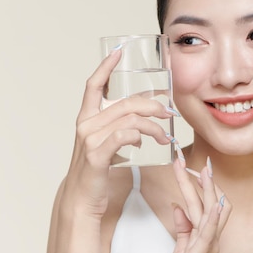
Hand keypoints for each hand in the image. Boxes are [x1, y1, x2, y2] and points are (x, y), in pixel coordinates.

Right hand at [61, 49, 175, 217]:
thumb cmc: (98, 170)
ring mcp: (90, 139)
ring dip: (153, 127)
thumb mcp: (108, 142)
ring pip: (130, 120)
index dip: (105, 67)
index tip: (117, 53)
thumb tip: (147, 114)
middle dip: (153, 105)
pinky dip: (138, 137)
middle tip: (169, 114)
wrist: (83, 199)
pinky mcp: (97, 155)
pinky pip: (123, 136)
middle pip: (126, 103)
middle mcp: (86, 124)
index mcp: (87, 118)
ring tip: (164, 137)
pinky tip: (144, 144)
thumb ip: (122, 126)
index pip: (93, 86)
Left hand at [166, 155, 231, 252]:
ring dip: (206, 190)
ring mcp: (207, 246)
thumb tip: (178, 205)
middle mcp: (210, 237)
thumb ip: (183, 228)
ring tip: (201, 170)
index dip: (200, 184)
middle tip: (188, 159)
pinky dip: (214, 218)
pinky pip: (210, 234)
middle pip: (208, 202)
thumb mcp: (182, 250)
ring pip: (210, 212)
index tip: (189, 166)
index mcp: (205, 235)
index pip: (206, 203)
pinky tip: (214, 205)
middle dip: (200, 179)